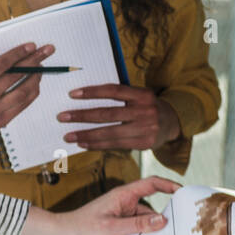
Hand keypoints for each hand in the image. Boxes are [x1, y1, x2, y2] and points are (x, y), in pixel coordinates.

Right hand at [0, 43, 55, 143]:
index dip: (17, 54)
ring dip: (35, 77)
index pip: (0, 65)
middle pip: (14, 76)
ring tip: (40, 67)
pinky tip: (34, 83)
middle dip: (33, 61)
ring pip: (23, 92)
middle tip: (45, 51)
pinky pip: (23, 105)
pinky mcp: (1, 121)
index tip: (31, 46)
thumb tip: (12, 55)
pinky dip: (31, 92)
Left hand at [19, 176, 181, 234]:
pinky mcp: (119, 228)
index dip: (170, 185)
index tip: (186, 192)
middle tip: (180, 230)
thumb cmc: (80, 228)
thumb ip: (137, 224)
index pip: (151, 183)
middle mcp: (124, 204)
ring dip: (152, 233)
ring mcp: (122, 216)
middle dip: (165, 218)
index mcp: (122, 196)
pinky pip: (138, 232)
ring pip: (146, 223)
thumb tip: (162, 220)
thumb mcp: (111, 228)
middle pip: (152, 207)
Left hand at [57, 84, 181, 150]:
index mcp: (142, 94)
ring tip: (68, 135)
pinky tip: (83, 143)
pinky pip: (115, 144)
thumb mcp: (138, 96)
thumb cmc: (146, 106)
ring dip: (86, 134)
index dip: (92, 92)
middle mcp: (145, 111)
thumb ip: (120, 96)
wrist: (172, 122)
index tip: (72, 94)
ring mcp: (146, 128)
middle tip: (62, 117)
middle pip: (108, 113)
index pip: (114, 91)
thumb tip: (84, 96)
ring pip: (110, 132)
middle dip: (82, 116)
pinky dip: (97, 144)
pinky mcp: (144, 143)